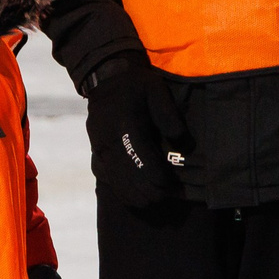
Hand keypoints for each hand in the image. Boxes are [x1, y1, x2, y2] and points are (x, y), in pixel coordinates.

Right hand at [82, 55, 190, 207]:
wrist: (105, 79)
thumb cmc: (136, 85)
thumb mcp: (156, 91)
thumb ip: (169, 116)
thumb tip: (182, 143)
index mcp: (126, 127)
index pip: (144, 163)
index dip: (160, 179)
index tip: (174, 186)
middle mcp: (108, 142)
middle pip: (131, 179)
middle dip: (152, 191)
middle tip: (170, 196)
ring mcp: (99, 150)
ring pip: (118, 184)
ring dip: (138, 195)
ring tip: (156, 199)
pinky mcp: (96, 155)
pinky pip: (108, 181)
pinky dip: (124, 192)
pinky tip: (137, 197)